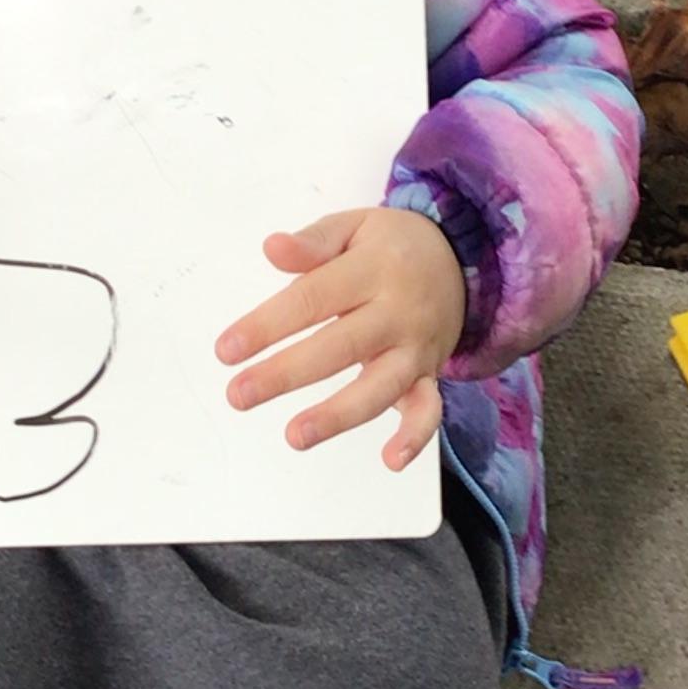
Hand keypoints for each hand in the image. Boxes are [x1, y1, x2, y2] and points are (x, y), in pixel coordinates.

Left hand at [217, 205, 466, 470]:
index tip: (226, 350)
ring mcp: (415, 348)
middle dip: (286, 374)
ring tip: (295, 436)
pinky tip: (391, 461)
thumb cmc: (392, 247)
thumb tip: (272, 248)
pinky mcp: (429, 374)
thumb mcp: (354, 227)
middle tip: (239, 394)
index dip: (267, 325)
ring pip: (379, 387)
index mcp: (372, 269)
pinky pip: (428, 409)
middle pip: (339, 347)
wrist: (461, 260)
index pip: (312, 299)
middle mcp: (397, 312)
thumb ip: (313, 242)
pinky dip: (415, 437)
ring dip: (338, 416)